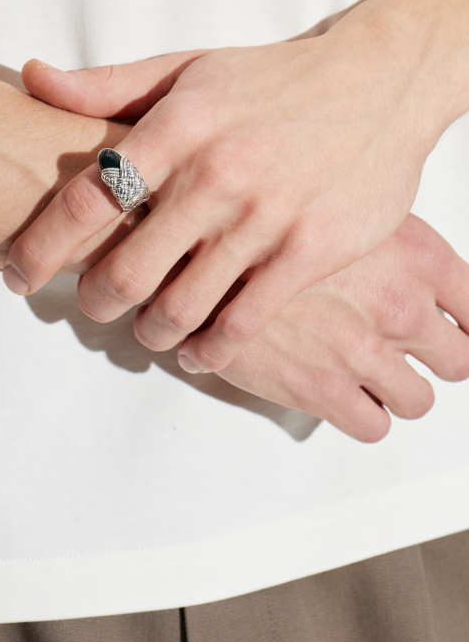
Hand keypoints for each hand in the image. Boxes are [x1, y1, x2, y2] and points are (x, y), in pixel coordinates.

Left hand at [4, 5, 448, 371]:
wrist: (379, 84)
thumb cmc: (274, 81)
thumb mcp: (190, 68)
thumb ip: (109, 84)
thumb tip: (35, 79)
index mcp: (176, 127)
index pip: (85, 199)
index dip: (40, 246)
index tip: (20, 274)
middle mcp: (214, 175)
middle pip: (126, 268)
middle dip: (96, 299)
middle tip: (92, 305)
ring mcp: (264, 217)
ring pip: (181, 305)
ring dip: (151, 331)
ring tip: (146, 330)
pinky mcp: (309, 251)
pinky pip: (243, 321)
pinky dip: (211, 350)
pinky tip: (197, 353)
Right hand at [216, 215, 468, 441]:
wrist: (199, 257)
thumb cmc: (265, 232)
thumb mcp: (343, 215)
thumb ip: (389, 247)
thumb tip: (410, 272)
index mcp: (415, 255)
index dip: (466, 325)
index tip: (454, 331)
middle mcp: (400, 304)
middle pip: (458, 360)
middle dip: (433, 360)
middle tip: (405, 352)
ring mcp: (366, 351)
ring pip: (419, 401)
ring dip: (396, 390)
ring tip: (365, 372)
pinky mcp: (326, 390)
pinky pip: (374, 426)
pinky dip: (362, 415)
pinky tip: (339, 391)